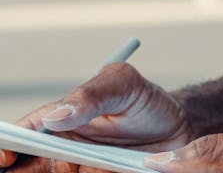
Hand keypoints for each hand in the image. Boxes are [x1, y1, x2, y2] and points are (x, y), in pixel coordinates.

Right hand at [0, 63, 191, 172]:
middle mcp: (63, 148)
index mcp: (62, 118)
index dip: (10, 144)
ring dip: (55, 172)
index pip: (26, 132)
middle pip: (27, 165)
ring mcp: (77, 169)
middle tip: (55, 166)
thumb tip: (56, 115)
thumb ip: (93, 94)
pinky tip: (100, 170)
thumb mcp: (125, 85)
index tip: (6, 155)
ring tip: (75, 166)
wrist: (179, 129)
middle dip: (22, 169)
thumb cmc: (147, 102)